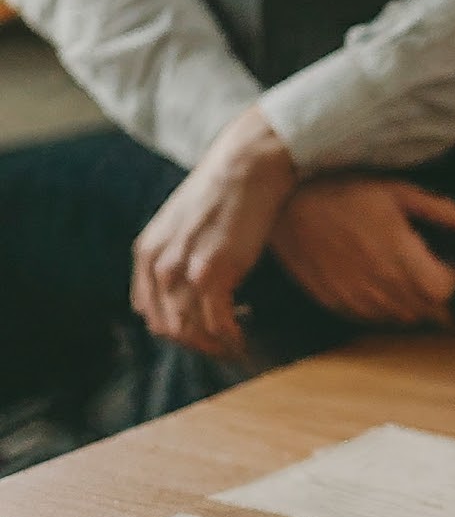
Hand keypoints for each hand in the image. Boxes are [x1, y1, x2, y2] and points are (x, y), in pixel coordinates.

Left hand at [132, 108, 297, 357]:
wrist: (245, 168)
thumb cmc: (223, 194)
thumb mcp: (182, 225)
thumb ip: (175, 254)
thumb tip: (189, 287)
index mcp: (146, 254)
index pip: (150, 312)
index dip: (176, 331)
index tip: (203, 333)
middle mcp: (158, 264)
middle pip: (169, 327)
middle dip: (196, 345)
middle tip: (223, 348)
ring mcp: (184, 269)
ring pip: (192, 330)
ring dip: (214, 346)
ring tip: (236, 346)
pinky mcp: (214, 272)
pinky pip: (219, 322)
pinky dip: (231, 338)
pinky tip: (244, 338)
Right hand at [269, 178, 454, 326]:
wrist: (287, 201)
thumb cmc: (345, 190)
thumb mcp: (400, 191)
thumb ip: (445, 212)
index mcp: (403, 259)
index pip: (445, 291)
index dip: (450, 278)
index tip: (444, 263)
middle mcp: (382, 286)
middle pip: (426, 311)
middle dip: (433, 295)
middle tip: (426, 272)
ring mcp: (357, 298)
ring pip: (400, 319)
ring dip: (409, 304)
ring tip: (401, 277)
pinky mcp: (334, 303)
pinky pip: (370, 320)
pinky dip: (381, 309)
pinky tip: (375, 285)